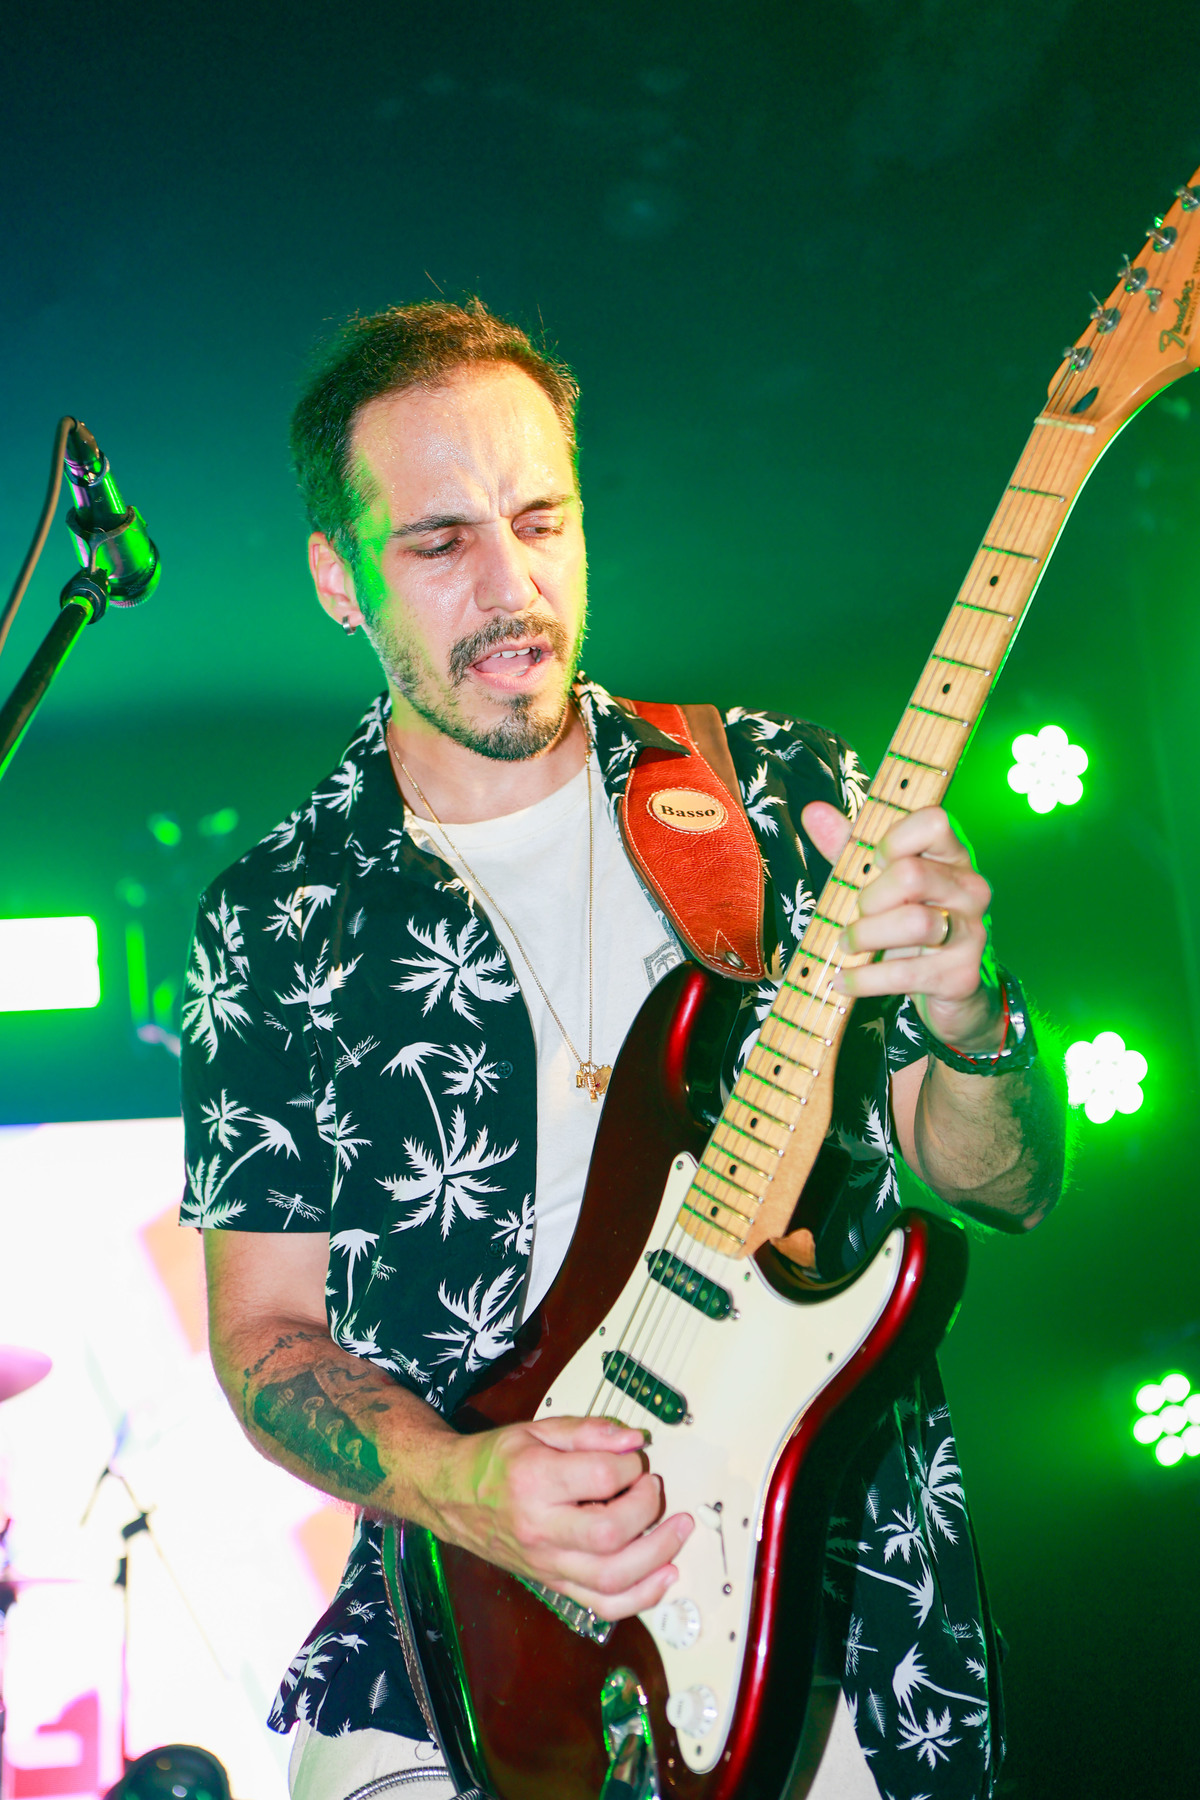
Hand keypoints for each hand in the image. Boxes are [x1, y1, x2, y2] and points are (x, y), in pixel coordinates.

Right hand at [440, 1415, 693, 1619]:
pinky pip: (602, 1604)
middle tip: (654, 1487)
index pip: (601, 1478)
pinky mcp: (554, 1583)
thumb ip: (589, 1432)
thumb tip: (635, 1440)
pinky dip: (641, 1597)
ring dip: (657, 1555)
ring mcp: (547, 1563)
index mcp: (535, 1481)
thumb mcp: (538, 1430)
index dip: (629, 1465)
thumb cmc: (495, 1461)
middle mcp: (540, 1528)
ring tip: (679, 1531)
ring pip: (611, 1577)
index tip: (632, 1458)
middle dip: (648, 1509)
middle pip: (610, 1533)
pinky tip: (664, 1575)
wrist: (452, 1497)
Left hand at [801, 801, 1002, 1052]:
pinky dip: (864, 978)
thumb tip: (813, 811)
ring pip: (914, 923)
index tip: (873, 862)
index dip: (893, 839)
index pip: (933, 822)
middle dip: (870, 897)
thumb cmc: (906, 922)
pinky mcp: (961, 975)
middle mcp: (969, 889)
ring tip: (845, 944)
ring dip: (865, 935)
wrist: (947, 989)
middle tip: (856, 913)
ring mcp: (970, 932)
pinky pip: (906, 973)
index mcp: (951, 857)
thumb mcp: (877, 882)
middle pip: (912, 875)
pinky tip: (843, 981)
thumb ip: (849, 847)